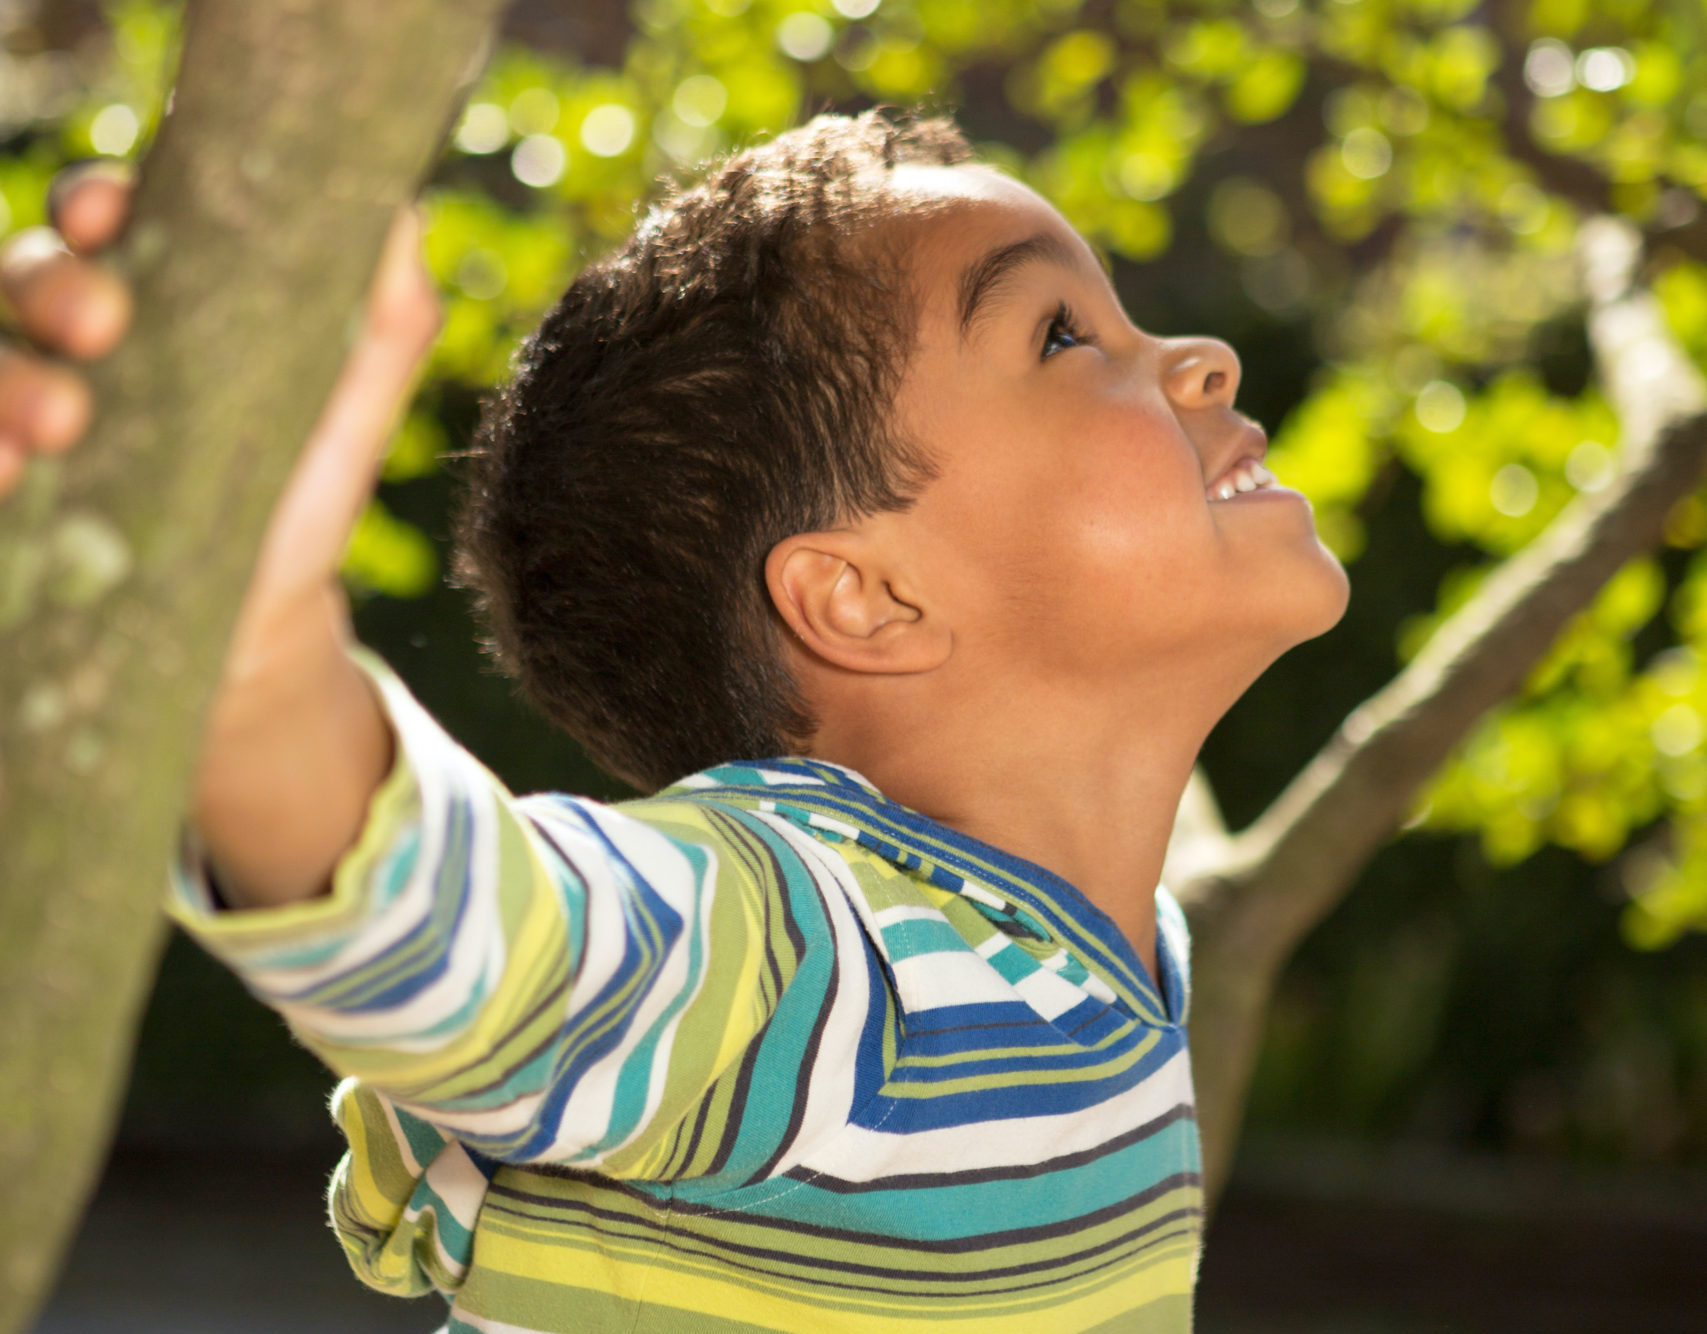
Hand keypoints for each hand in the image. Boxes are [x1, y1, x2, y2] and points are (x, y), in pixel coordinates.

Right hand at [2, 157, 442, 905]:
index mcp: (148, 296)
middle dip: (49, 284)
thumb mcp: (347, 413)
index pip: (98, 217)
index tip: (111, 215)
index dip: (93, 201)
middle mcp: (64, 344)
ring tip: (55, 425)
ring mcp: (16, 412)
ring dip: (1, 375)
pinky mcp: (1, 478)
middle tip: (99, 324)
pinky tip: (2, 476)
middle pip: (20, 272)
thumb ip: (382, 319)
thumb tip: (405, 214)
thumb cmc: (294, 499)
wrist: (256, 633)